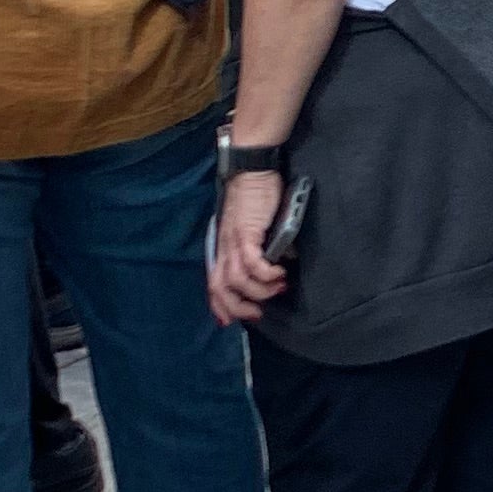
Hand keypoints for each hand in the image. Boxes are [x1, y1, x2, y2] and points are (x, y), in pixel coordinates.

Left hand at [207, 172, 288, 328]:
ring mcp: (233, 241)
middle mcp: (224, 248)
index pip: (213, 285)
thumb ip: (256, 248)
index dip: (219, 307)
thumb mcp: (252, 229)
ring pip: (237, 281)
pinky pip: (252, 263)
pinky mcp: (246, 233)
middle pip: (220, 289)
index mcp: (223, 248)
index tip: (233, 321)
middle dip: (238, 308)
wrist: (253, 170)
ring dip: (260, 291)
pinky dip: (266, 273)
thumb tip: (273, 268)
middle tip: (259, 312)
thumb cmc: (256, 197)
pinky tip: (280, 271)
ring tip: (278, 286)